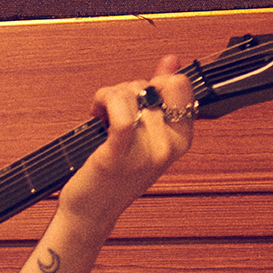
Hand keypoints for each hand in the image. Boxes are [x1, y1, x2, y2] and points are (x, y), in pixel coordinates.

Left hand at [58, 53, 196, 229]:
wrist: (91, 212)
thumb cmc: (115, 176)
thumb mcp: (145, 135)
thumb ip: (161, 97)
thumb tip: (171, 60)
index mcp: (180, 140)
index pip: (180, 86)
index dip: (155, 82)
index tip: (139, 98)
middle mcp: (167, 147)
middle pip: (150, 86)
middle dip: (126, 90)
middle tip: (113, 110)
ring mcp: (144, 153)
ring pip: (131, 93)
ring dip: (110, 96)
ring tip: (101, 116)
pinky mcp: (117, 157)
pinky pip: (120, 113)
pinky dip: (104, 102)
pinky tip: (96, 114)